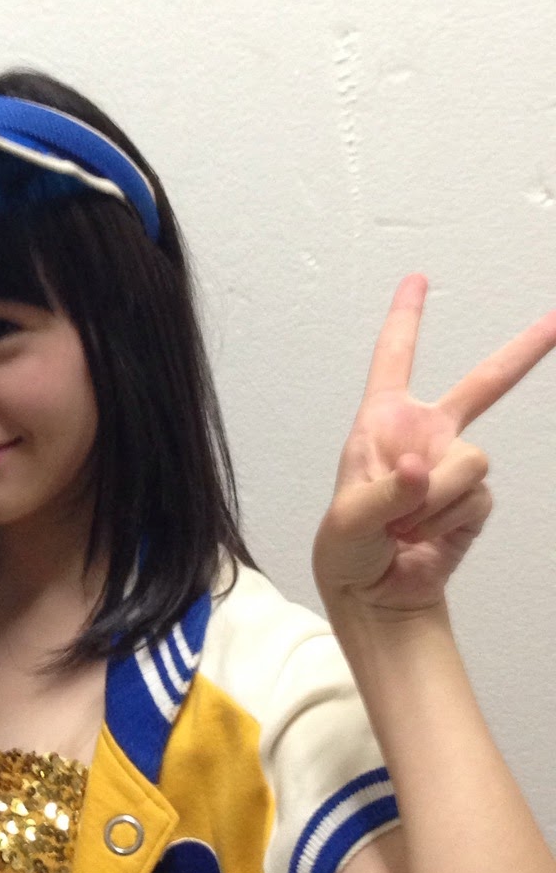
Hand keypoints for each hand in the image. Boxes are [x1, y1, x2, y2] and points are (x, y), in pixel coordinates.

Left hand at [313, 275, 555, 616]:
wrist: (377, 593)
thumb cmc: (349, 548)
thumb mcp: (347, 520)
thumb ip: (385, 494)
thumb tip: (419, 470)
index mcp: (383, 423)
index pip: (395, 360)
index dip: (406, 318)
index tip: (417, 279)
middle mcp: (425, 434)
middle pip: (485, 384)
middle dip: (525, 350)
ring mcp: (454, 465)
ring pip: (472, 460)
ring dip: (434, 498)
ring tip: (403, 526)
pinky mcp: (475, 498)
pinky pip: (475, 497)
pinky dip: (445, 521)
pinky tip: (421, 537)